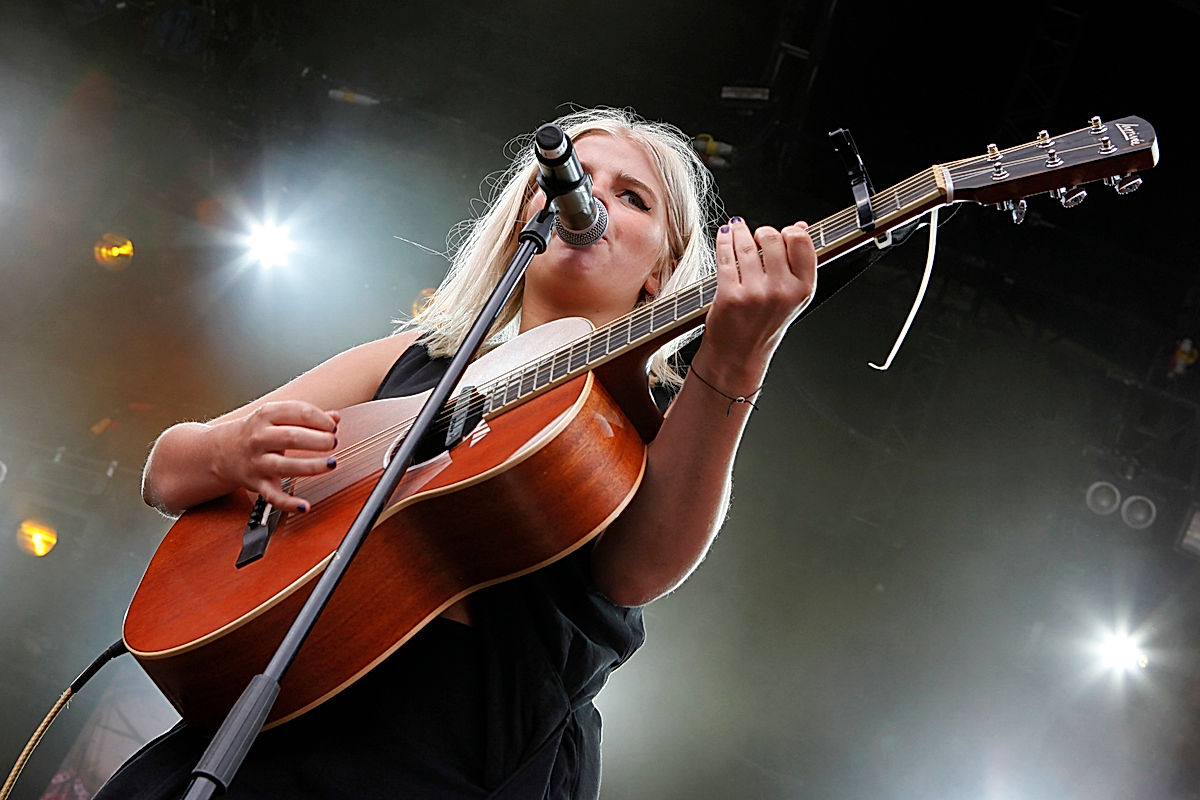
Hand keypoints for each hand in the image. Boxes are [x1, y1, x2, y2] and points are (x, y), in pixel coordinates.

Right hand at [215, 400, 340, 512]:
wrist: (223, 451)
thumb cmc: (258, 432)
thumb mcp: (277, 416)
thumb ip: (306, 416)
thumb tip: (335, 417)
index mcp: (267, 415)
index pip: (298, 412)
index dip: (321, 419)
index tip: (333, 426)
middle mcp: (260, 438)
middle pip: (292, 437)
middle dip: (317, 440)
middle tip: (333, 442)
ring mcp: (258, 462)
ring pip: (285, 465)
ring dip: (312, 466)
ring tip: (331, 463)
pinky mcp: (257, 483)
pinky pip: (273, 496)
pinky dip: (288, 503)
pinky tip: (304, 506)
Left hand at [701, 216, 816, 376]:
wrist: (739, 354)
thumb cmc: (765, 325)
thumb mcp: (792, 297)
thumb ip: (799, 262)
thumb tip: (802, 226)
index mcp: (802, 289)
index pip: (802, 243)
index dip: (790, 232)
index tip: (782, 232)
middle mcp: (781, 291)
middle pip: (772, 238)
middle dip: (762, 232)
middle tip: (757, 236)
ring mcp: (755, 293)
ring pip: (745, 244)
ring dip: (738, 231)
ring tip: (736, 229)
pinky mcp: (729, 295)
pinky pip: (725, 256)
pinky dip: (723, 241)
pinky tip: (725, 236)